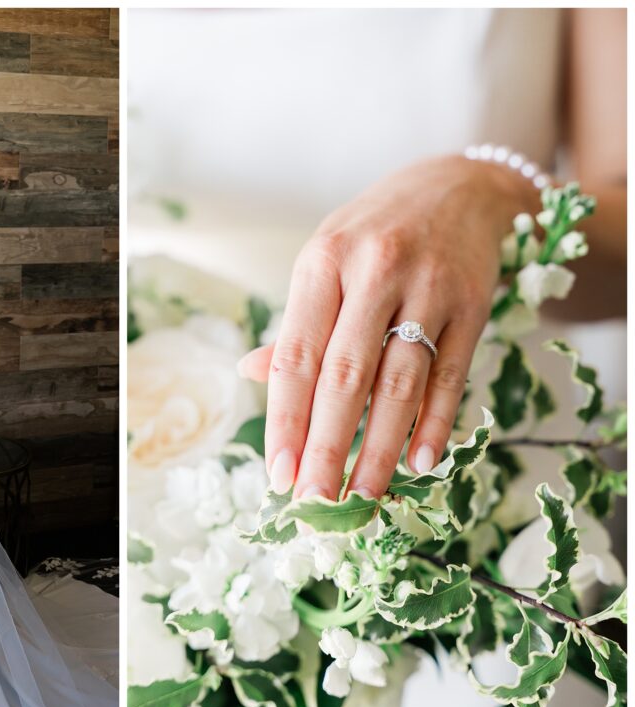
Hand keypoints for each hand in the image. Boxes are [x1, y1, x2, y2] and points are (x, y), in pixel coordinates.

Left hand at [240, 155, 535, 501]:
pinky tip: (420, 463)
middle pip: (346, 378)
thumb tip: (250, 373)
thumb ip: (296, 324)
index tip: (278, 473)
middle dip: (328, 446)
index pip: (296, 356)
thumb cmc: (372, 236)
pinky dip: (436, 423)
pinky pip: (452, 374)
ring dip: (379, 447)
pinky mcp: (473, 304)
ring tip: (362, 495)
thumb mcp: (325, 264)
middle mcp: (374, 272)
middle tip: (315, 500)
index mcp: (322, 263)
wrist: (458, 187)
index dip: (285, 420)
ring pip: (400, 383)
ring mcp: (428, 287)